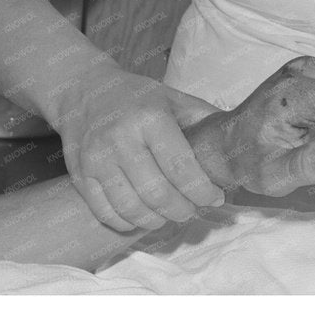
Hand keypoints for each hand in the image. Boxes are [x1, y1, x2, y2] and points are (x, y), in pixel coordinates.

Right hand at [50, 67, 226, 231]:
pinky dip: (127, 222)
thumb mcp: (173, 97)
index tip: (215, 198)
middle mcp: (121, 138)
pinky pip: (105, 212)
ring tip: (170, 216)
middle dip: (182, 210)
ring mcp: (96, 159)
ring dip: (156, 220)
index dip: (201, 190)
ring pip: (131, 208)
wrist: (84, 91)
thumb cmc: (137, 96)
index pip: (181, 166)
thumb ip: (203, 119)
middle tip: (193, 211)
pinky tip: (143, 217)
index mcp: (150, 117)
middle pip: (157, 193)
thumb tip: (235, 143)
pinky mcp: (79, 174)